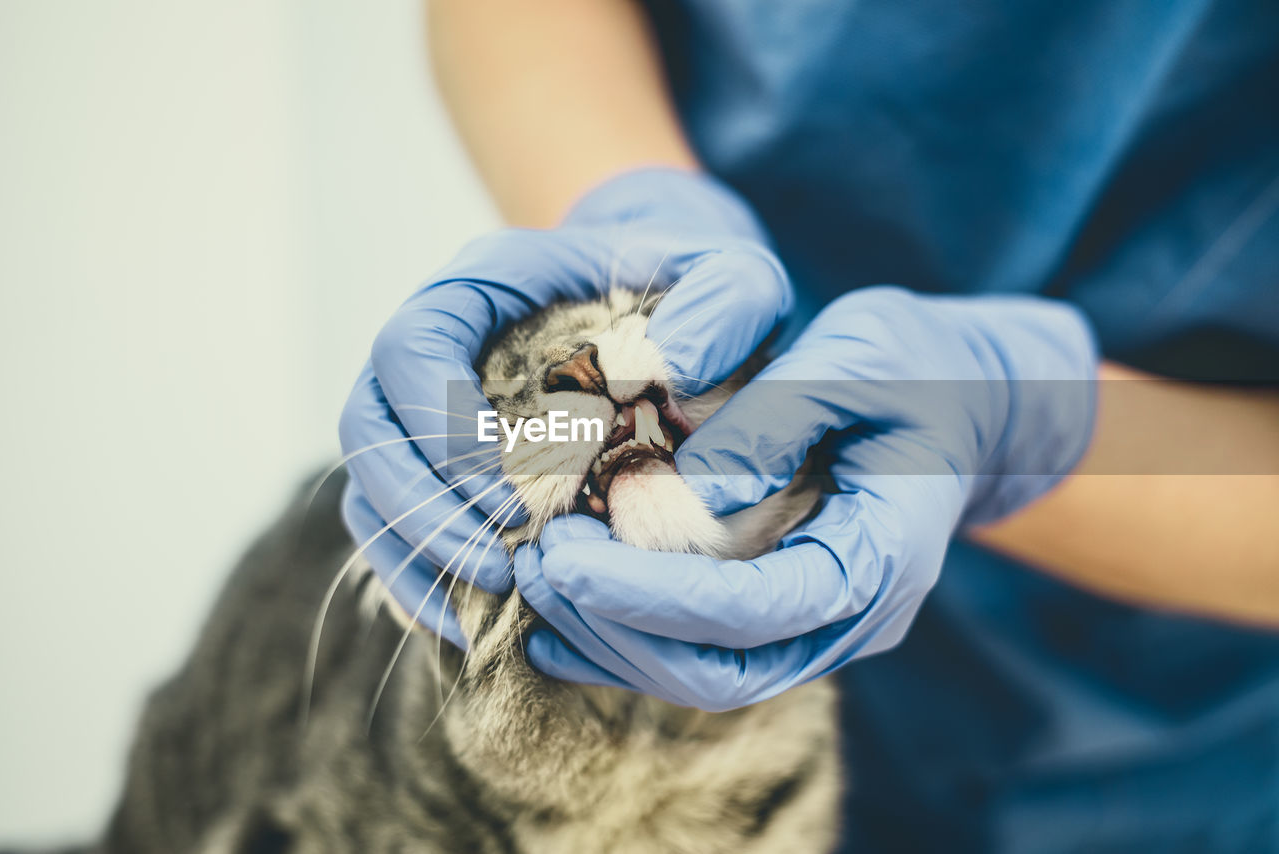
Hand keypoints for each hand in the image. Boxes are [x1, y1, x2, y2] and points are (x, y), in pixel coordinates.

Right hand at [337, 168, 791, 645]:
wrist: (676, 316)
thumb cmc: (698, 297)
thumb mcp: (736, 281)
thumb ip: (728, 305)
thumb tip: (677, 370)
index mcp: (485, 284)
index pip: (413, 344)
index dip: (440, 423)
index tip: (511, 488)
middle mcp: (437, 344)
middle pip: (369, 427)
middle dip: (425, 506)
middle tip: (502, 564)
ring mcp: (424, 410)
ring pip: (370, 487)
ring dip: (421, 551)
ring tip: (498, 592)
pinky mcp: (436, 470)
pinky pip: (394, 530)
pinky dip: (423, 579)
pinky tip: (481, 614)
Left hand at [516, 286, 1096, 707]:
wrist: (966, 400)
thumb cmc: (919, 366)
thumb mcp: (862, 353)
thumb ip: (782, 413)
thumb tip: (689, 486)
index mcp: (881, 558)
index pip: (754, 611)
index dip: (649, 594)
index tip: (563, 551)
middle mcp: (852, 617)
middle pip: (720, 672)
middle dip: (616, 627)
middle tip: (536, 562)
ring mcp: (819, 626)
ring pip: (704, 676)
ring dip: (611, 638)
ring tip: (535, 576)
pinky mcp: (785, 613)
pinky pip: (702, 652)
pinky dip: (629, 638)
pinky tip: (562, 614)